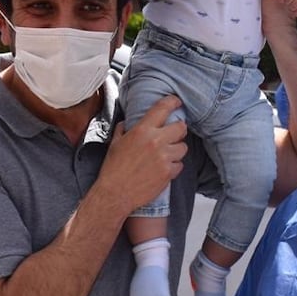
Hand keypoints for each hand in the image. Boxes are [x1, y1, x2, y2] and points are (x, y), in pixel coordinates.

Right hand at [93, 96, 187, 216]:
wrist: (115, 193)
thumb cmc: (113, 168)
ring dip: (177, 150)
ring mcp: (164, 157)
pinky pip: (180, 165)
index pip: (163, 109)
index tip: (177, 101)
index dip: (173, 102)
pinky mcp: (169, 172)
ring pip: (183, 147)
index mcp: (142, 130)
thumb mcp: (115, 143)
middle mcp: (156, 141)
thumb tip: (128, 122)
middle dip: (178, 130)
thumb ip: (124, 129)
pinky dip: (174, 166)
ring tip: (166, 155)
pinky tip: (163, 169)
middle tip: (172, 135)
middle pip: (181, 128)